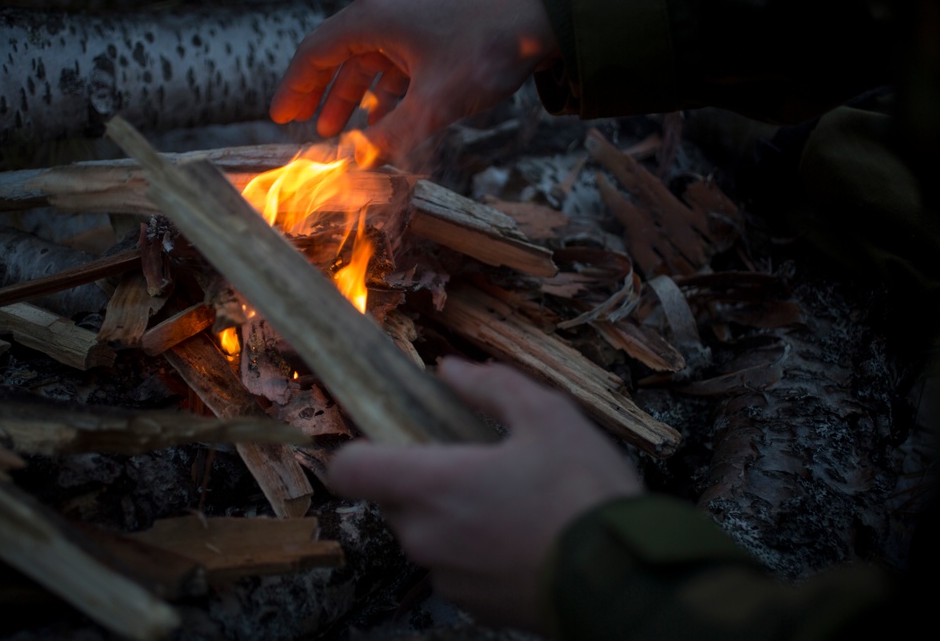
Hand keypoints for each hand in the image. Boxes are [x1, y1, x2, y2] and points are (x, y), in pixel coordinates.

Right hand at [270, 0, 558, 163]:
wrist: (547, 11)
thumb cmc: (488, 46)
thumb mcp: (435, 103)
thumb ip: (392, 137)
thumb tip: (358, 163)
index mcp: (374, 18)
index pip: (316, 53)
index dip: (294, 88)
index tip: (280, 116)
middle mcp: (388, 10)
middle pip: (340, 54)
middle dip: (323, 95)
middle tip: (307, 127)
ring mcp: (415, 14)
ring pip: (373, 58)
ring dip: (358, 95)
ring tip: (344, 131)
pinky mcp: (439, 24)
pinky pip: (401, 58)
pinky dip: (390, 88)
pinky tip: (391, 117)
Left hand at [327, 358, 643, 631]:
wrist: (624, 580)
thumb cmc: (583, 493)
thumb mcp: (548, 415)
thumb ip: (491, 385)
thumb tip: (450, 369)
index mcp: (432, 486)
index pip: (350, 469)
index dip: (362, 448)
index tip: (391, 436)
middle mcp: (426, 536)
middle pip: (393, 498)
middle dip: (422, 477)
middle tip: (474, 460)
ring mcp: (447, 577)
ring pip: (427, 533)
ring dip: (451, 514)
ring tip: (508, 499)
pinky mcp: (474, 606)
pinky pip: (455, 567)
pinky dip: (475, 548)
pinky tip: (521, 535)